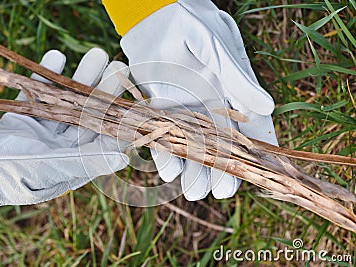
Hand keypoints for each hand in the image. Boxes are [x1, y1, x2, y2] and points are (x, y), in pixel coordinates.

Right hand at [0, 48, 129, 206]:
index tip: (132, 97)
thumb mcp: (55, 170)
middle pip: (88, 113)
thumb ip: (87, 162)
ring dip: (80, 78)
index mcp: (75, 160)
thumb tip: (123, 159)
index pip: (102, 136)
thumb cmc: (14, 177)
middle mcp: (63, 145)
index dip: (118, 116)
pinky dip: (46, 76)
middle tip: (119, 67)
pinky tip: (58, 56)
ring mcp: (44, 129)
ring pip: (67, 100)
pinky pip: (37, 92)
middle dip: (103, 90)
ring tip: (96, 56)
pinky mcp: (24, 116)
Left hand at [120, 0, 277, 199]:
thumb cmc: (191, 24)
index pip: (252, 128)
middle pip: (222, 146)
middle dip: (222, 171)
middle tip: (219, 193)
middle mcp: (211, 107)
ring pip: (194, 148)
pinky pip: (164, 137)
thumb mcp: (217, 49)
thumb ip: (237, 78)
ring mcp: (185, 110)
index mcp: (232, 94)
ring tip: (193, 193)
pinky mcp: (160, 109)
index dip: (257, 153)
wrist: (154, 18)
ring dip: (194, 171)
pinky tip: (168, 172)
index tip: (258, 175)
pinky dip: (165, 154)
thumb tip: (267, 107)